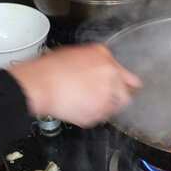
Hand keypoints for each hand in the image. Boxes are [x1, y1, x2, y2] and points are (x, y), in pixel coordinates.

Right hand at [8, 44, 142, 127]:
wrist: (39, 85)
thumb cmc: (53, 68)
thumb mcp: (80, 53)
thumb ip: (101, 60)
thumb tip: (107, 66)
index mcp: (108, 65)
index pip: (131, 80)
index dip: (129, 84)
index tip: (130, 88)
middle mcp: (110, 83)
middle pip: (125, 98)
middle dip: (117, 98)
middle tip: (105, 97)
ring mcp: (103, 102)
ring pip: (112, 110)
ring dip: (103, 107)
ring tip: (86, 101)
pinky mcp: (94, 116)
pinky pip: (97, 118)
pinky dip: (90, 115)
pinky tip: (78, 106)